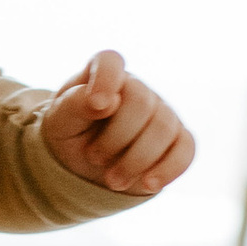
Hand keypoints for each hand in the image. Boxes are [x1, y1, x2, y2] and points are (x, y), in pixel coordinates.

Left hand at [40, 48, 194, 197]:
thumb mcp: (60, 120)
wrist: (85, 167)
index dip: (106, 80)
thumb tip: (109, 102)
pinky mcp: (178, 140)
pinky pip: (186, 150)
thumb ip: (75, 104)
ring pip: (164, 129)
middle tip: (94, 158)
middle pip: (141, 103)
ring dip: (135, 161)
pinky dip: (168, 169)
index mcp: (104, 74)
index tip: (97, 106)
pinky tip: (148, 184)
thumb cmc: (70, 133)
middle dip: (116, 138)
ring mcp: (161, 112)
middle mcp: (137, 88)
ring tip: (112, 180)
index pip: (110, 62)